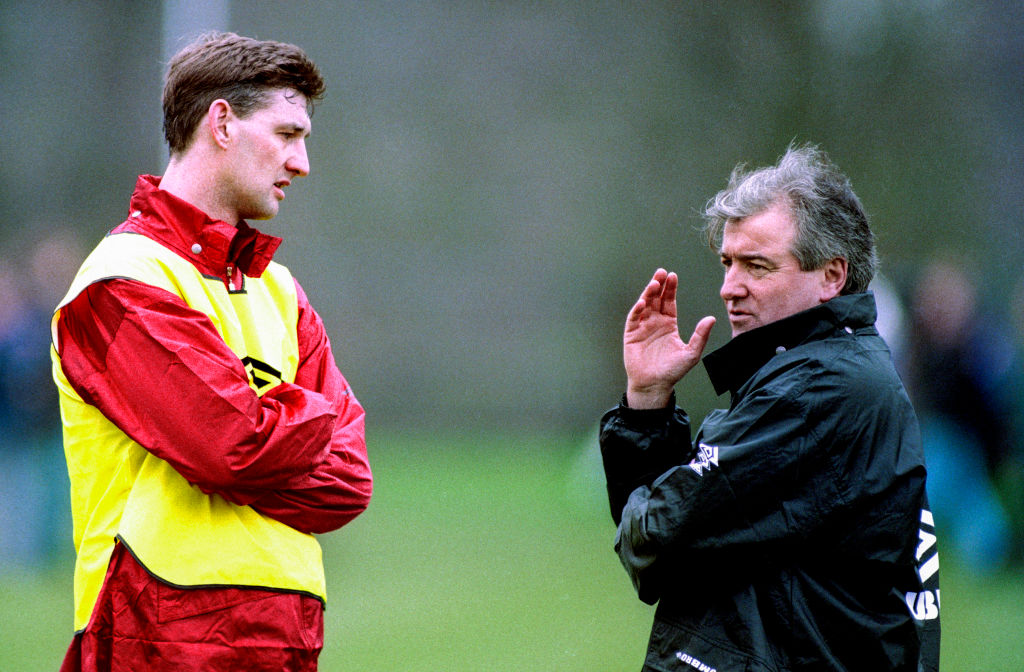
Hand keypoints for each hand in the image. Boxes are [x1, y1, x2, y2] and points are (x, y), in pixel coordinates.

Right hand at [624, 269, 715, 408]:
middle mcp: (655, 323)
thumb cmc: (673, 371)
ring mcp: (642, 327)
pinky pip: (633, 318)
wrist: (654, 385)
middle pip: (656, 299)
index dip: (671, 289)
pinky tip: (643, 302)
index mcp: (669, 324)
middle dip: (659, 285)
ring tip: (654, 283)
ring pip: (644, 305)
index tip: (673, 276)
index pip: (669, 302)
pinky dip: (637, 309)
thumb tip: (711, 318)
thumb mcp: (691, 353)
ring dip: (648, 293)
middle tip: (662, 272)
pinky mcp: (631, 334)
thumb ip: (701, 336)